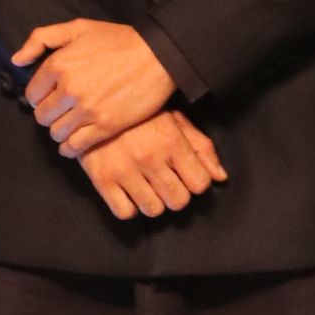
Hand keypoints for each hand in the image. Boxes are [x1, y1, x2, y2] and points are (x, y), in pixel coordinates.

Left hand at [9, 18, 176, 152]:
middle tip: (62, 111)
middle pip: (42, 117)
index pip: (32, 95)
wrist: (159, 56)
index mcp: (59, 64)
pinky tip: (75, 143)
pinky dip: (70, 148)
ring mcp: (87, 110)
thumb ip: (41, 38)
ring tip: (71, 125)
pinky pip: (75, 147)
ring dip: (60, 131)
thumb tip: (16, 60)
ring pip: (56, 133)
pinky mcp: (105, 126)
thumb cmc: (119, 40)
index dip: (40, 96)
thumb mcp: (78, 27)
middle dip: (49, 114)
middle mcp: (69, 89)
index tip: (52, 96)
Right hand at [76, 108, 228, 220]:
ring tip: (148, 186)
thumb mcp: (175, 120)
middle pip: (179, 201)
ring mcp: (124, 170)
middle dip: (177, 194)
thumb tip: (220, 177)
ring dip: (154, 201)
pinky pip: (125, 212)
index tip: (187, 175)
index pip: (200, 183)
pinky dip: (129, 207)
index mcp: (171, 141)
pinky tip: (129, 191)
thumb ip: (201, 147)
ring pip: (154, 210)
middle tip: (167, 182)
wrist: (93, 102)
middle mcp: (149, 157)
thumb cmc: (140, 112)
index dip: (196, 181)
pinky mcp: (102, 179)